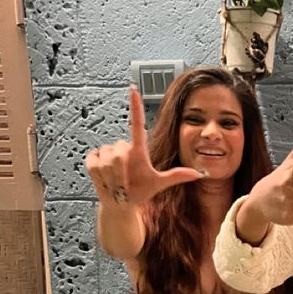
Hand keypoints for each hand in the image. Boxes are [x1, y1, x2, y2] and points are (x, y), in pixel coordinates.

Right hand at [85, 87, 201, 207]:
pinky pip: (95, 164)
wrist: (122, 204)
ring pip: (107, 159)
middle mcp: (123, 148)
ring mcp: (106, 152)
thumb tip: (199, 173)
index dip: (135, 106)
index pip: (137, 123)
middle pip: (119, 151)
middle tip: (125, 184)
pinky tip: (105, 181)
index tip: (134, 89)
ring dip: (112, 176)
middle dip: (122, 171)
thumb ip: (177, 176)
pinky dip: (100, 177)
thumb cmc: (141, 191)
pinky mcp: (93, 159)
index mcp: (138, 150)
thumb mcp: (159, 183)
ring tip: (117, 184)